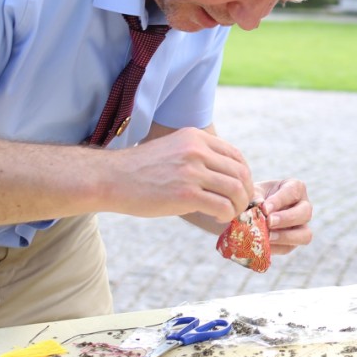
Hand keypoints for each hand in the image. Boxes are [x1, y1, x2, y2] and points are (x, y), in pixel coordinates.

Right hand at [113, 127, 254, 222]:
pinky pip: (222, 206)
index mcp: (195, 138)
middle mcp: (197, 150)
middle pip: (240, 172)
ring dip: (238, 206)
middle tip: (240, 206)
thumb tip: (225, 177)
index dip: (244, 175)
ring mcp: (192, 171)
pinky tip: (218, 218)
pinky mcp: (186, 194)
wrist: (110, 178)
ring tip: (229, 214)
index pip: (236, 156)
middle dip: (245, 193)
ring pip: (236, 190)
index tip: (240, 190)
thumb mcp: (173, 149)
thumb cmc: (140, 169)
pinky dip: (226, 215)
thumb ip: (198, 157)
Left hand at [257, 179, 312, 253]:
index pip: (292, 192)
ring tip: (267, 236)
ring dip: (285, 236)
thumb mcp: (253, 193)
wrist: (247, 213)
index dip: (279, 201)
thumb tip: (258, 203)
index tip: (265, 208)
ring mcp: (300, 226)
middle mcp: (303, 206)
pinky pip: (288, 248)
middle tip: (269, 222)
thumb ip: (255, 196)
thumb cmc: (253, 197)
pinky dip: (275, 247)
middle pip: (305, 213)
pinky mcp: (292, 243)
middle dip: (286, 218)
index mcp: (295, 188)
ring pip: (305, 235)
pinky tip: (262, 245)